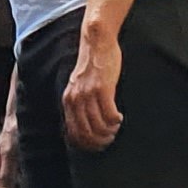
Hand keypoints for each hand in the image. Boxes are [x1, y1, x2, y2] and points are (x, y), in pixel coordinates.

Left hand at [62, 23, 122, 152]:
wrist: (97, 43)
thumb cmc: (92, 65)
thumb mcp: (79, 86)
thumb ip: (79, 103)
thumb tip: (87, 126)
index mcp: (68, 100)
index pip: (73, 133)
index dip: (87, 144)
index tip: (98, 145)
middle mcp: (75, 99)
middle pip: (86, 133)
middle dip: (100, 141)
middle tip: (110, 137)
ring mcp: (88, 94)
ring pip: (99, 127)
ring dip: (110, 131)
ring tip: (115, 125)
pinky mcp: (102, 89)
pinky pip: (110, 116)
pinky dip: (116, 120)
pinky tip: (119, 116)